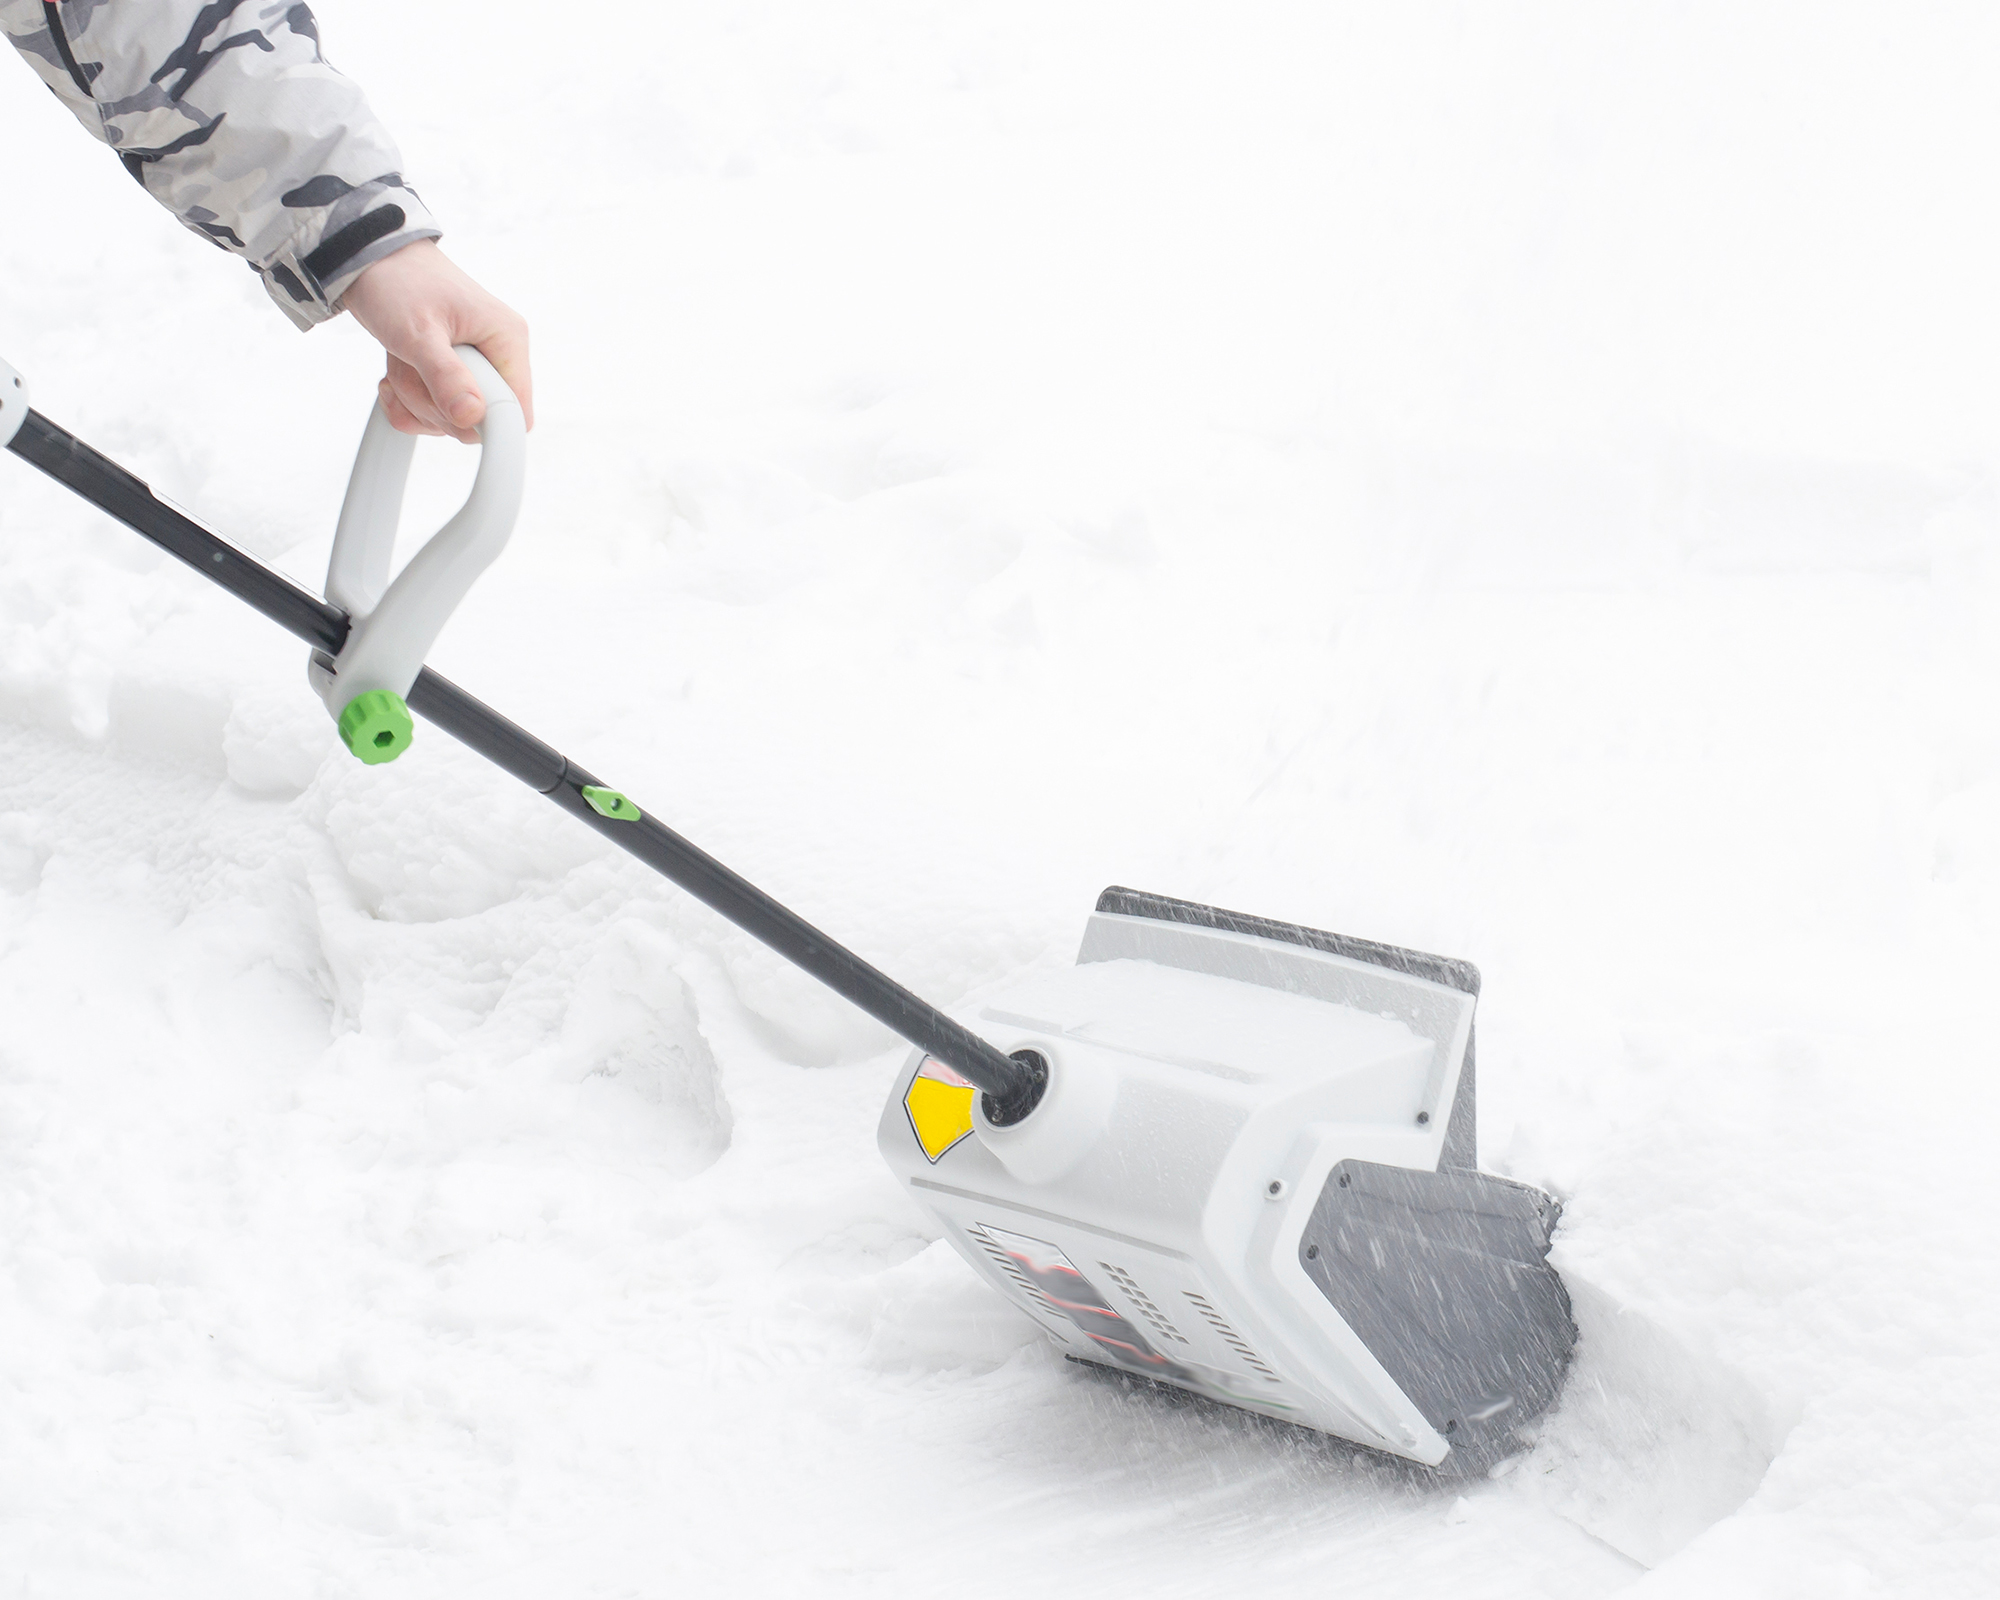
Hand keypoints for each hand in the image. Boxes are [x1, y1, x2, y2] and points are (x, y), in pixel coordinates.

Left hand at [340, 239, 532, 443]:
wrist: (368, 260)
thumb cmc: (398, 281)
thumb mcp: (418, 331)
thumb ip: (446, 376)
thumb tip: (472, 417)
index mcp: (506, 340)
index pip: (516, 411)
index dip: (484, 422)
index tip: (447, 407)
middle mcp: (495, 356)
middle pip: (477, 420)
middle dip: (434, 403)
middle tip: (412, 364)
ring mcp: (472, 369)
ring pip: (450, 419)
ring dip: (414, 397)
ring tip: (402, 357)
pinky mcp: (449, 376)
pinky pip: (431, 414)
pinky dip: (405, 402)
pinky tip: (395, 371)